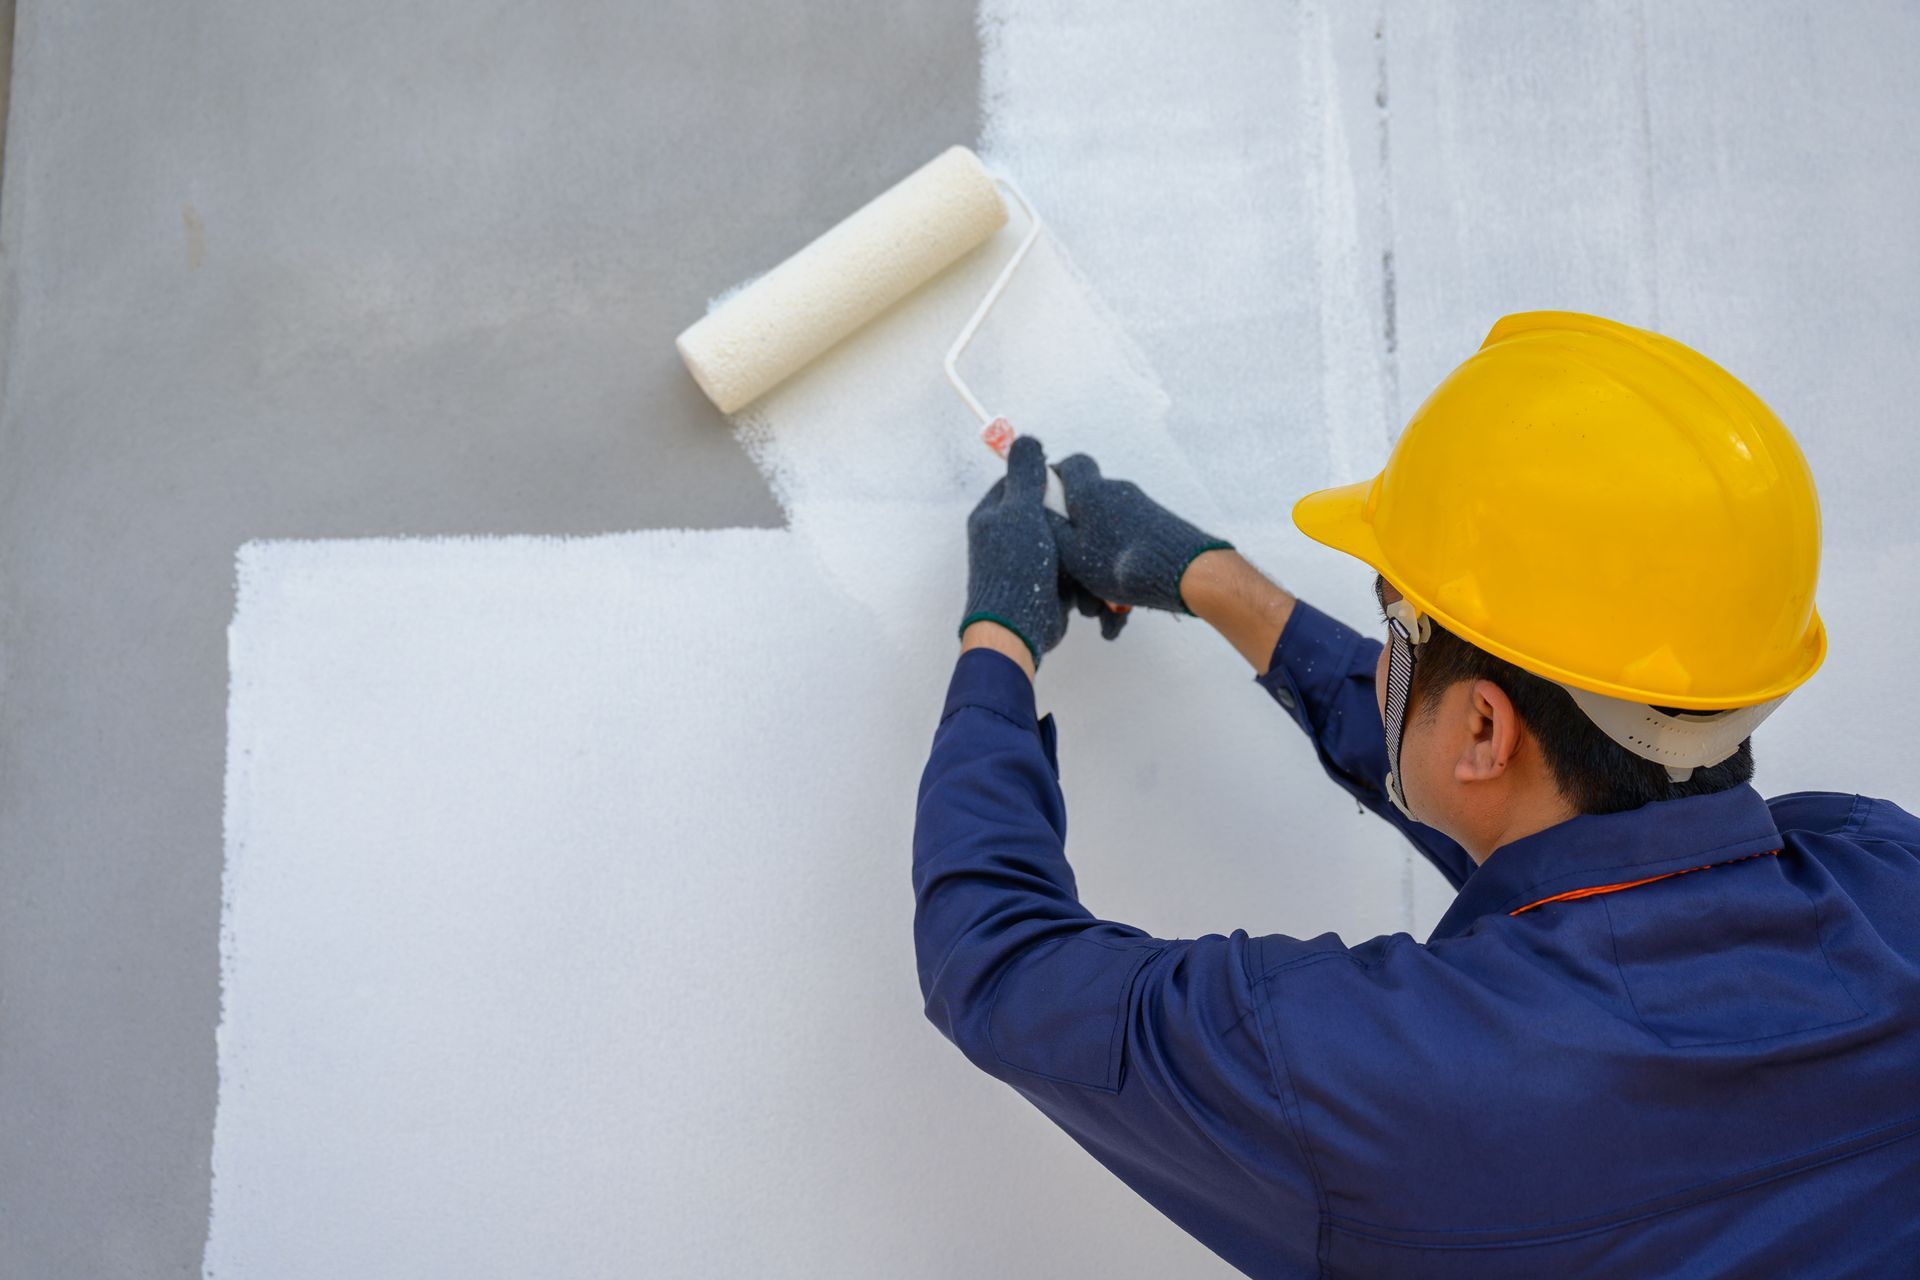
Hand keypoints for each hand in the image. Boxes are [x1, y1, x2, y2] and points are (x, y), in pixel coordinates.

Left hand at [960, 436, 1075, 667]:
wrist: (1019, 626)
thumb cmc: (1014, 567)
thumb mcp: (1020, 511)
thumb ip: (1025, 475)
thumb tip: (1023, 439)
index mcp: (993, 514)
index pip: (1021, 480)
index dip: (1046, 477)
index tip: (1069, 480)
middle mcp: (1007, 536)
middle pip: (1048, 509)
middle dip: (1069, 514)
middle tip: (1083, 514)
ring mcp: (1028, 560)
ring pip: (1062, 538)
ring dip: (1079, 545)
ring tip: (1089, 546)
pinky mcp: (1047, 582)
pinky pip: (1070, 565)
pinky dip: (1082, 569)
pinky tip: (1093, 569)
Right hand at [1046, 453, 1232, 613]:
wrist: (1186, 573)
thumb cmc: (1121, 564)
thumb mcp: (1071, 553)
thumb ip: (1052, 528)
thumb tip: (1041, 509)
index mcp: (1090, 492)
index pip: (1072, 465)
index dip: (1056, 480)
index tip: (1047, 505)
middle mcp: (1116, 493)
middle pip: (1088, 508)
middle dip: (1077, 544)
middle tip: (1072, 573)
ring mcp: (1140, 509)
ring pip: (1108, 538)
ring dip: (1100, 571)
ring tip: (1101, 608)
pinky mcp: (1158, 527)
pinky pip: (1128, 549)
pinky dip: (1120, 575)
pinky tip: (1120, 609)